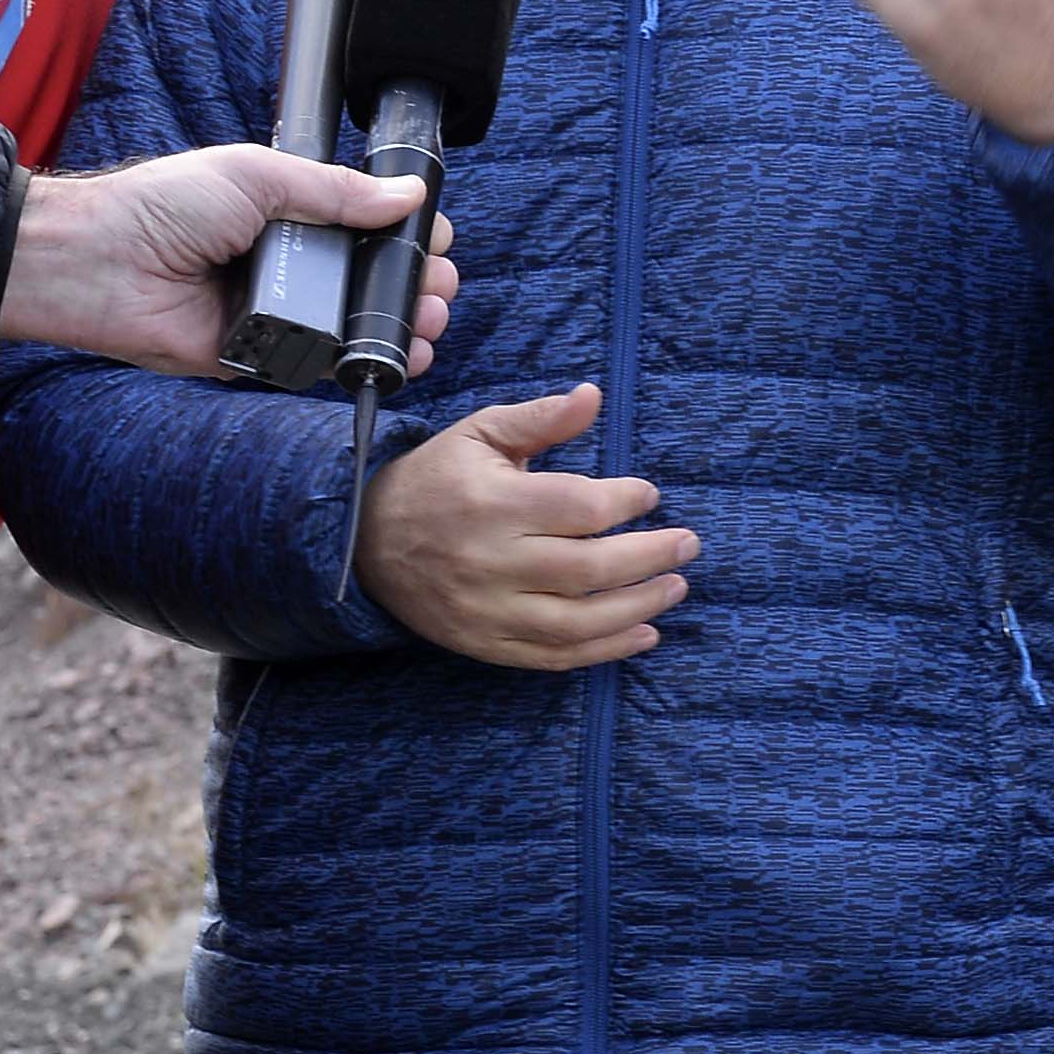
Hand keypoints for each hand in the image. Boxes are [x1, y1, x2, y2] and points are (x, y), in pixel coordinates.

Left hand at [0, 146, 448, 373]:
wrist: (98, 262)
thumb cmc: (163, 205)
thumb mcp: (257, 175)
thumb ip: (334, 189)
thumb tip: (409, 193)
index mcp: (290, 212)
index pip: (366, 222)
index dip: (407, 232)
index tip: (436, 241)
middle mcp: (289, 262)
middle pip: (371, 277)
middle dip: (416, 283)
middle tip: (438, 288)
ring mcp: (277, 311)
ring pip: (354, 324)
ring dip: (400, 324)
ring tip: (428, 323)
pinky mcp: (259, 357)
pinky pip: (317, 364)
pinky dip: (359, 364)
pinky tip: (397, 358)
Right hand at [354, 380, 690, 670]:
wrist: (364, 541)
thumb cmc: (435, 478)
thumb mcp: (479, 433)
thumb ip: (540, 419)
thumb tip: (594, 395)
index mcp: (492, 503)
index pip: (577, 509)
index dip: (625, 501)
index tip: (650, 494)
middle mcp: (490, 562)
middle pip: (586, 570)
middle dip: (648, 558)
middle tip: (688, 544)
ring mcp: (487, 610)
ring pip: (575, 623)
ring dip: (637, 609)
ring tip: (675, 588)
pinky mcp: (485, 643)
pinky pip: (552, 658)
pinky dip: (603, 652)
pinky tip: (643, 635)